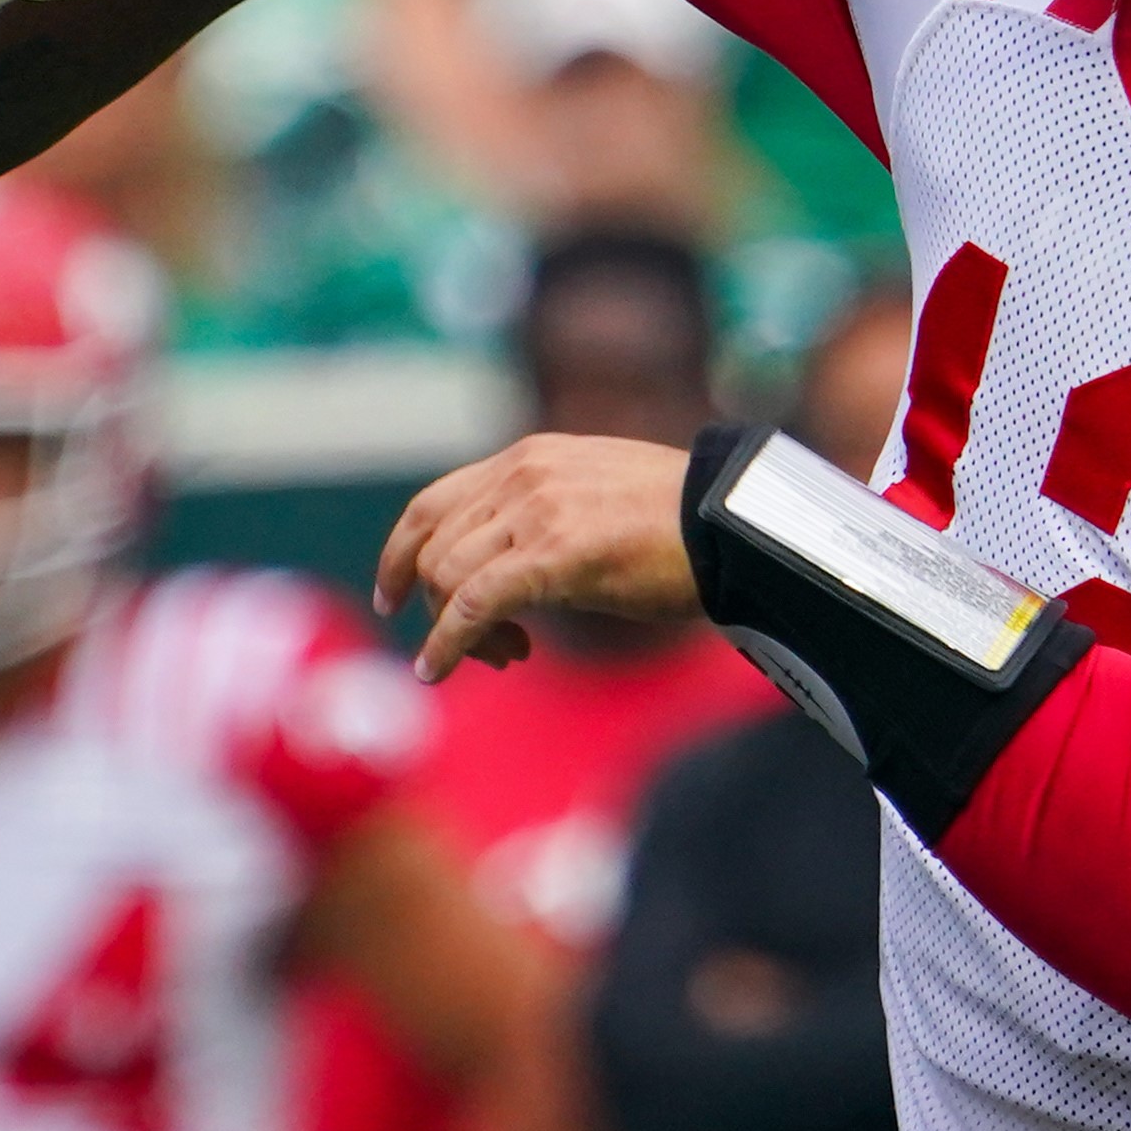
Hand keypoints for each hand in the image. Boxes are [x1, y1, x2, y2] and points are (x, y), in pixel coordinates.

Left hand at [377, 433, 701, 677]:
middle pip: (432, 550)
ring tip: (509, 656)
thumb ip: (545, 517)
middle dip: (440, 608)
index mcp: (528, 459)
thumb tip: (510, 565)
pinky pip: (473, 604)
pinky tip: (438, 671)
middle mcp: (521, 476)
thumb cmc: (684, 524)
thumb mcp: (597, 501)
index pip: (432, 504)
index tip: (394, 599)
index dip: (399, 554)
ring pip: (447, 579)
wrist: (736, 522)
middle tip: (488, 650)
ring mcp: (534, 511)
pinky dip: (446, 643)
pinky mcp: (553, 554)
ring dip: (458, 632)